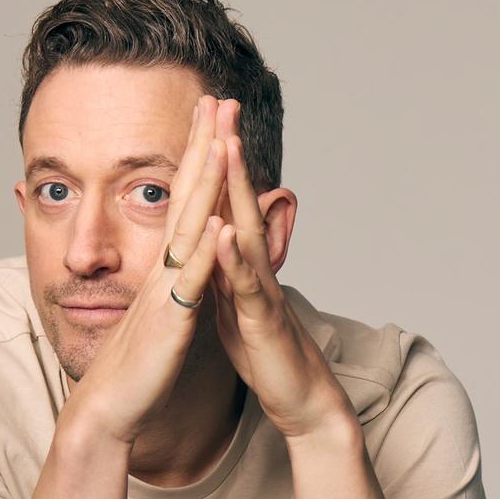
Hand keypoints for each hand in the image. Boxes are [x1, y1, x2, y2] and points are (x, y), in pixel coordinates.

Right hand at [59, 96, 227, 445]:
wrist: (106, 409)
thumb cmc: (130, 364)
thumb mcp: (152, 312)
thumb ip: (166, 283)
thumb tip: (177, 263)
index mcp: (162, 267)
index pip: (179, 200)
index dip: (195, 157)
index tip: (208, 117)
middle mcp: (162, 270)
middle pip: (183, 198)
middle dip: (201, 147)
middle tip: (213, 98)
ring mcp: (165, 293)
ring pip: (186, 230)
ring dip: (204, 184)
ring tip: (219, 138)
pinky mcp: (170, 324)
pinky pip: (188, 285)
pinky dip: (202, 255)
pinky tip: (215, 223)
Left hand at [208, 103, 359, 443]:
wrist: (298, 396)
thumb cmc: (264, 350)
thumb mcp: (232, 303)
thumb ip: (221, 270)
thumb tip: (205, 241)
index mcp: (239, 263)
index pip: (222, 203)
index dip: (212, 164)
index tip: (201, 119)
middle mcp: (253, 267)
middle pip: (237, 201)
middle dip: (228, 152)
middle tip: (220, 103)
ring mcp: (260, 290)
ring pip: (247, 231)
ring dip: (237, 188)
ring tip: (227, 144)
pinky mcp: (262, 320)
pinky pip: (247, 286)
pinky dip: (235, 258)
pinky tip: (223, 231)